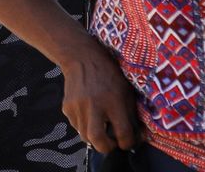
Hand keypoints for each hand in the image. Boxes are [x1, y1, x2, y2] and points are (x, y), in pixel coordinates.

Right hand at [61, 40, 141, 154]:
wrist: (82, 57)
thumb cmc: (110, 74)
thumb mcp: (126, 90)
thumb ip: (130, 114)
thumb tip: (137, 136)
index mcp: (113, 100)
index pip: (123, 133)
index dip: (128, 143)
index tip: (127, 142)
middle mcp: (94, 105)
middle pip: (98, 141)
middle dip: (107, 148)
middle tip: (112, 143)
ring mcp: (78, 107)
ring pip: (85, 136)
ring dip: (95, 136)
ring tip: (101, 125)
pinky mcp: (67, 108)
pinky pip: (76, 126)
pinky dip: (85, 125)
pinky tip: (90, 113)